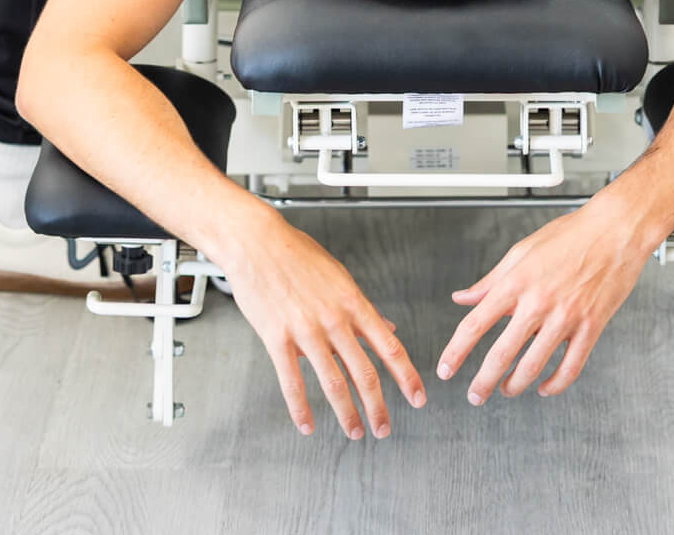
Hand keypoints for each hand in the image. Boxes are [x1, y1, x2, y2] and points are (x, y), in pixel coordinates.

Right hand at [223, 217, 425, 438]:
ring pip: (333, 382)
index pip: (388, 346)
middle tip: (384, 428)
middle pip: (364, 372)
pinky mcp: (277, 338)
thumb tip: (389, 328)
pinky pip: (292, 382)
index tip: (417, 397)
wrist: (256, 241)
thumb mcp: (338, 276)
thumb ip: (363, 307)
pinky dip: (301, 409)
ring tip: (355, 431)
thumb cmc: (296, 254)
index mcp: (352, 302)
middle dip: (378, 406)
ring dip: (347, 413)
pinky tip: (307, 425)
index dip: (406, 376)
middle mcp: (334, 319)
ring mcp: (305, 330)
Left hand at [436, 201, 649, 404]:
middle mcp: (538, 302)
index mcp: (516, 281)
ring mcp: (566, 317)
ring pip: (533, 366)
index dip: (456, 351)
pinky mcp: (591, 327)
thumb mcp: (521, 251)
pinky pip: (570, 368)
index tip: (446, 369)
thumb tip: (463, 298)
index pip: (476, 323)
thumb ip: (490, 280)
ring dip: (515, 385)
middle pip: (502, 353)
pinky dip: (554, 384)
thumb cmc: (569, 235)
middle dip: (483, 381)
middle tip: (474, 395)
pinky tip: (544, 387)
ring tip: (506, 389)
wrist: (614, 229)